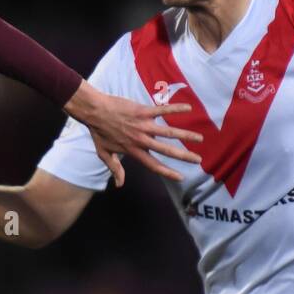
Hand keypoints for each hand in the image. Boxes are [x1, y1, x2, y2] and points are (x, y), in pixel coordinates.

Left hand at [65, 83, 201, 186]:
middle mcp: (140, 140)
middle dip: (183, 156)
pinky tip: (188, 109)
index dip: (167, 172)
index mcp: (133, 151)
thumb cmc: (98, 132)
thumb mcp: (104, 154)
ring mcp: (143, 125)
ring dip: (185, 135)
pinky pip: (162, 110)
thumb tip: (119, 184)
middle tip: (198, 159)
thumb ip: (115, 168)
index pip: (153, 165)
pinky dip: (175, 109)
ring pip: (168, 132)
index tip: (180, 177)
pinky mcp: (142, 111)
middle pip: (166, 151)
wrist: (93, 111)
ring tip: (199, 138)